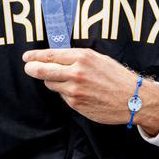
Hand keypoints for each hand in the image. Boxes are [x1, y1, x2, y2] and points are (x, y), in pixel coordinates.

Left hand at [22, 47, 158, 133]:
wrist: (132, 98)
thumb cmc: (116, 76)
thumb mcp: (98, 59)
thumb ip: (77, 58)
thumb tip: (56, 58)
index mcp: (82, 57)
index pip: (51, 55)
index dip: (35, 56)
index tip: (27, 57)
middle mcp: (76, 72)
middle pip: (43, 70)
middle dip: (32, 69)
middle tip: (28, 67)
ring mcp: (74, 90)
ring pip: (51, 83)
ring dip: (52, 81)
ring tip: (66, 80)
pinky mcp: (76, 104)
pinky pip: (63, 95)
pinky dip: (65, 92)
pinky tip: (79, 91)